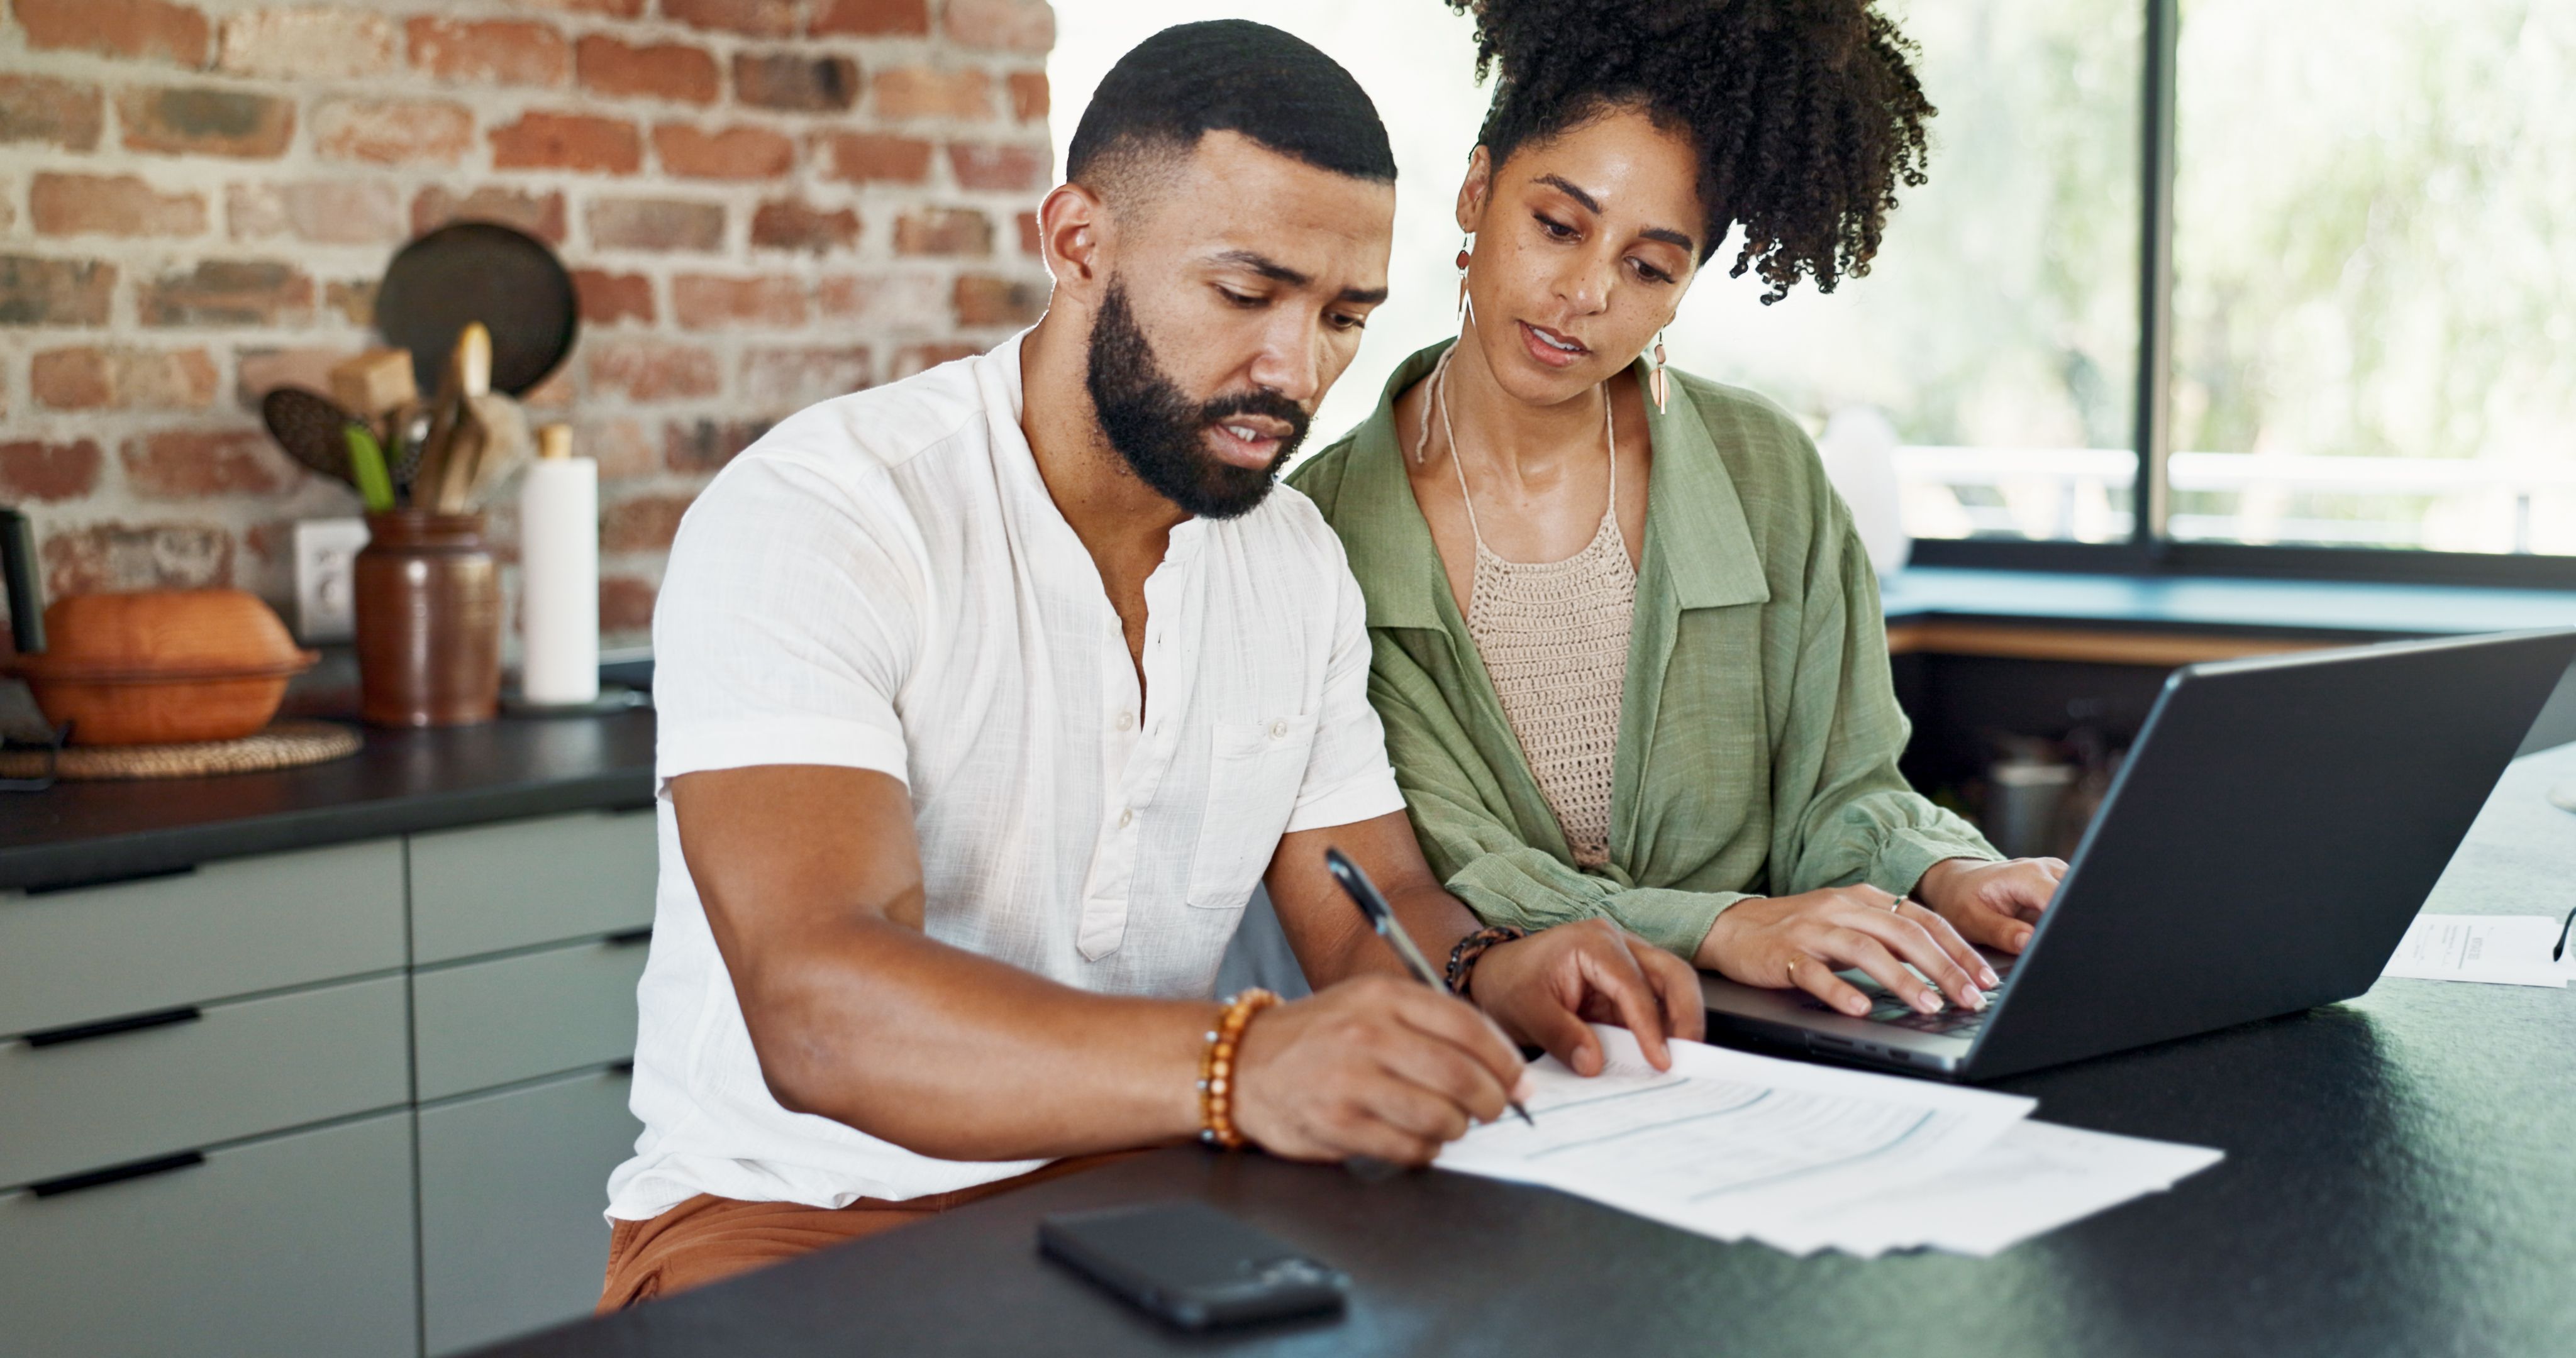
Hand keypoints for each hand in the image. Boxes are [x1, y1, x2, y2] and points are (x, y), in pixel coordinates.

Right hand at [1230, 973, 1528, 1165]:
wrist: (1242, 1063)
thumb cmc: (1319, 1036)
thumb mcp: (1369, 1003)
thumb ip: (1430, 1025)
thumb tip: (1504, 1069)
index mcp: (1383, 996)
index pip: (1469, 1027)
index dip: (1505, 1061)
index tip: (1519, 1081)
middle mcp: (1368, 1033)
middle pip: (1461, 1075)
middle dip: (1492, 1101)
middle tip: (1495, 1110)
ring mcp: (1351, 1079)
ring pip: (1440, 1116)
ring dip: (1458, 1128)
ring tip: (1450, 1124)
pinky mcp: (1338, 1123)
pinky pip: (1408, 1147)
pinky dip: (1425, 1150)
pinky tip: (1417, 1140)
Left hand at [1467, 918, 1705, 1075]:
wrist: (1496, 975)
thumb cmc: (1509, 983)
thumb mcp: (1526, 1011)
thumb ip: (1561, 1035)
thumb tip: (1595, 1064)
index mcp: (1594, 942)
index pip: (1634, 985)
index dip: (1650, 1025)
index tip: (1660, 1061)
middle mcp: (1618, 945)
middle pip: (1672, 973)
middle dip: (1687, 1016)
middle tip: (1689, 1058)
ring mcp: (1627, 962)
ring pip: (1673, 987)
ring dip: (1681, 1023)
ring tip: (1681, 1061)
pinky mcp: (1626, 985)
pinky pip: (1656, 1005)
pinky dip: (1663, 1029)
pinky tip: (1661, 1056)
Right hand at [1695, 884, 1995, 1017]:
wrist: (1731, 927)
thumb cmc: (1796, 931)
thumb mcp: (1847, 923)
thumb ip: (1887, 937)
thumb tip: (1942, 968)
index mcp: (1864, 899)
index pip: (1923, 920)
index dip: (1958, 948)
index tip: (1986, 977)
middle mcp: (1842, 908)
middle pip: (1903, 933)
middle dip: (1943, 967)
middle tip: (1970, 998)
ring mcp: (1812, 929)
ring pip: (1865, 950)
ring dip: (1901, 979)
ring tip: (1928, 1006)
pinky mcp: (1782, 953)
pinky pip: (1814, 972)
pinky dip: (1839, 990)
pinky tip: (1860, 1009)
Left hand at [1913, 857, 2065, 953]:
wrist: (1960, 883)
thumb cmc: (1962, 900)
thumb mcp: (1973, 920)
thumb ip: (2002, 932)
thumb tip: (2030, 943)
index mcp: (2026, 875)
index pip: (2058, 900)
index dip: (2058, 926)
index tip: (2050, 946)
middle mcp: (2047, 870)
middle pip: (2073, 902)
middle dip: (2063, 928)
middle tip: (2042, 947)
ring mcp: (2057, 876)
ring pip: (2075, 905)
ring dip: (2062, 925)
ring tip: (2035, 936)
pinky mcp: (2060, 886)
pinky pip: (2070, 906)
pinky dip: (2060, 922)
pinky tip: (2042, 930)